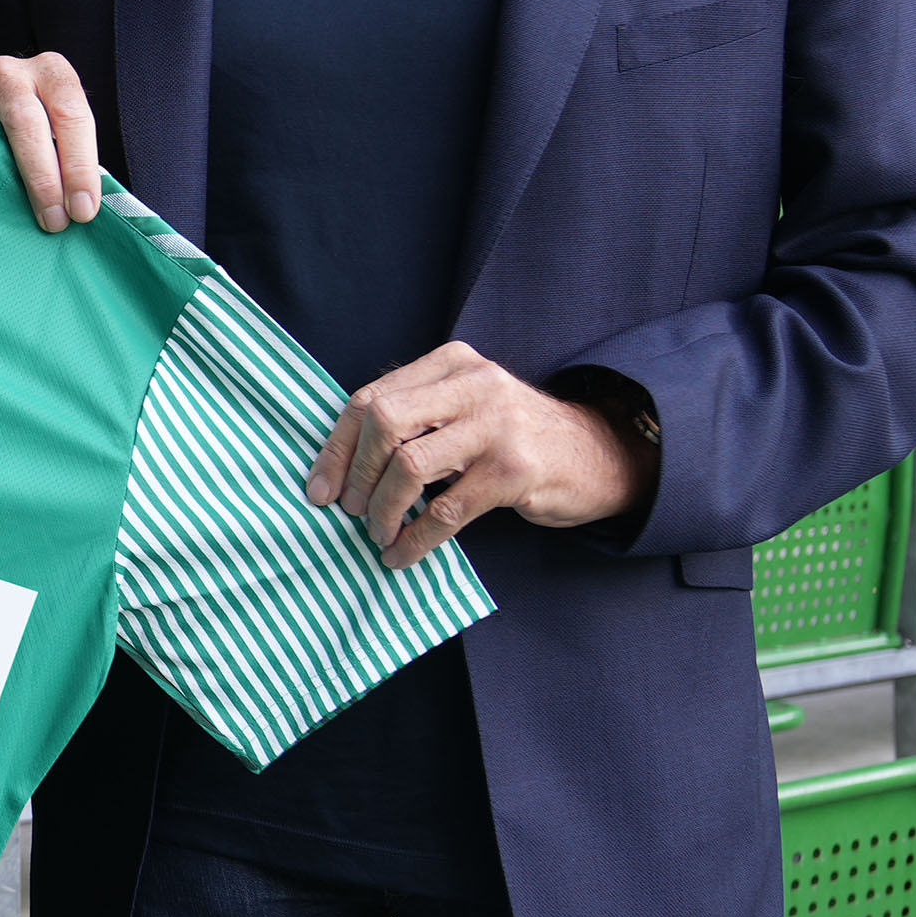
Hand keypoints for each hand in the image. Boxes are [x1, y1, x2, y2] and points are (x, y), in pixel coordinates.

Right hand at [0, 52, 102, 231]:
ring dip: (15, 184)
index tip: (84, 209)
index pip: (71, 115)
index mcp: (54, 73)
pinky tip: (0, 207)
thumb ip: (74, 155)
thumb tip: (82, 206)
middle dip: (45, 178)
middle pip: (29, 124)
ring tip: (32, 219)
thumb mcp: (67, 125)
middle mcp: (14, 75)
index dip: (79, 166)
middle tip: (57, 220)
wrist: (8, 101)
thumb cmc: (49, 122)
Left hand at [312, 344, 653, 573]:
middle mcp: (474, 384)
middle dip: (356, 474)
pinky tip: (401, 554)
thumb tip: (338, 465)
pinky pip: (445, 511)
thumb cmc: (513, 436)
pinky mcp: (514, 471)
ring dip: (383, 509)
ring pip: (409, 466)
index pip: (371, 398)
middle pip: (384, 422)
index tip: (319, 488)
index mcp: (451, 362)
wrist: (596, 454)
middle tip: (350, 510)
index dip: (337, 448)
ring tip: (378, 532)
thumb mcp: (465, 407)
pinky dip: (415, 539)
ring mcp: (497, 426)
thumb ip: (414, 416)